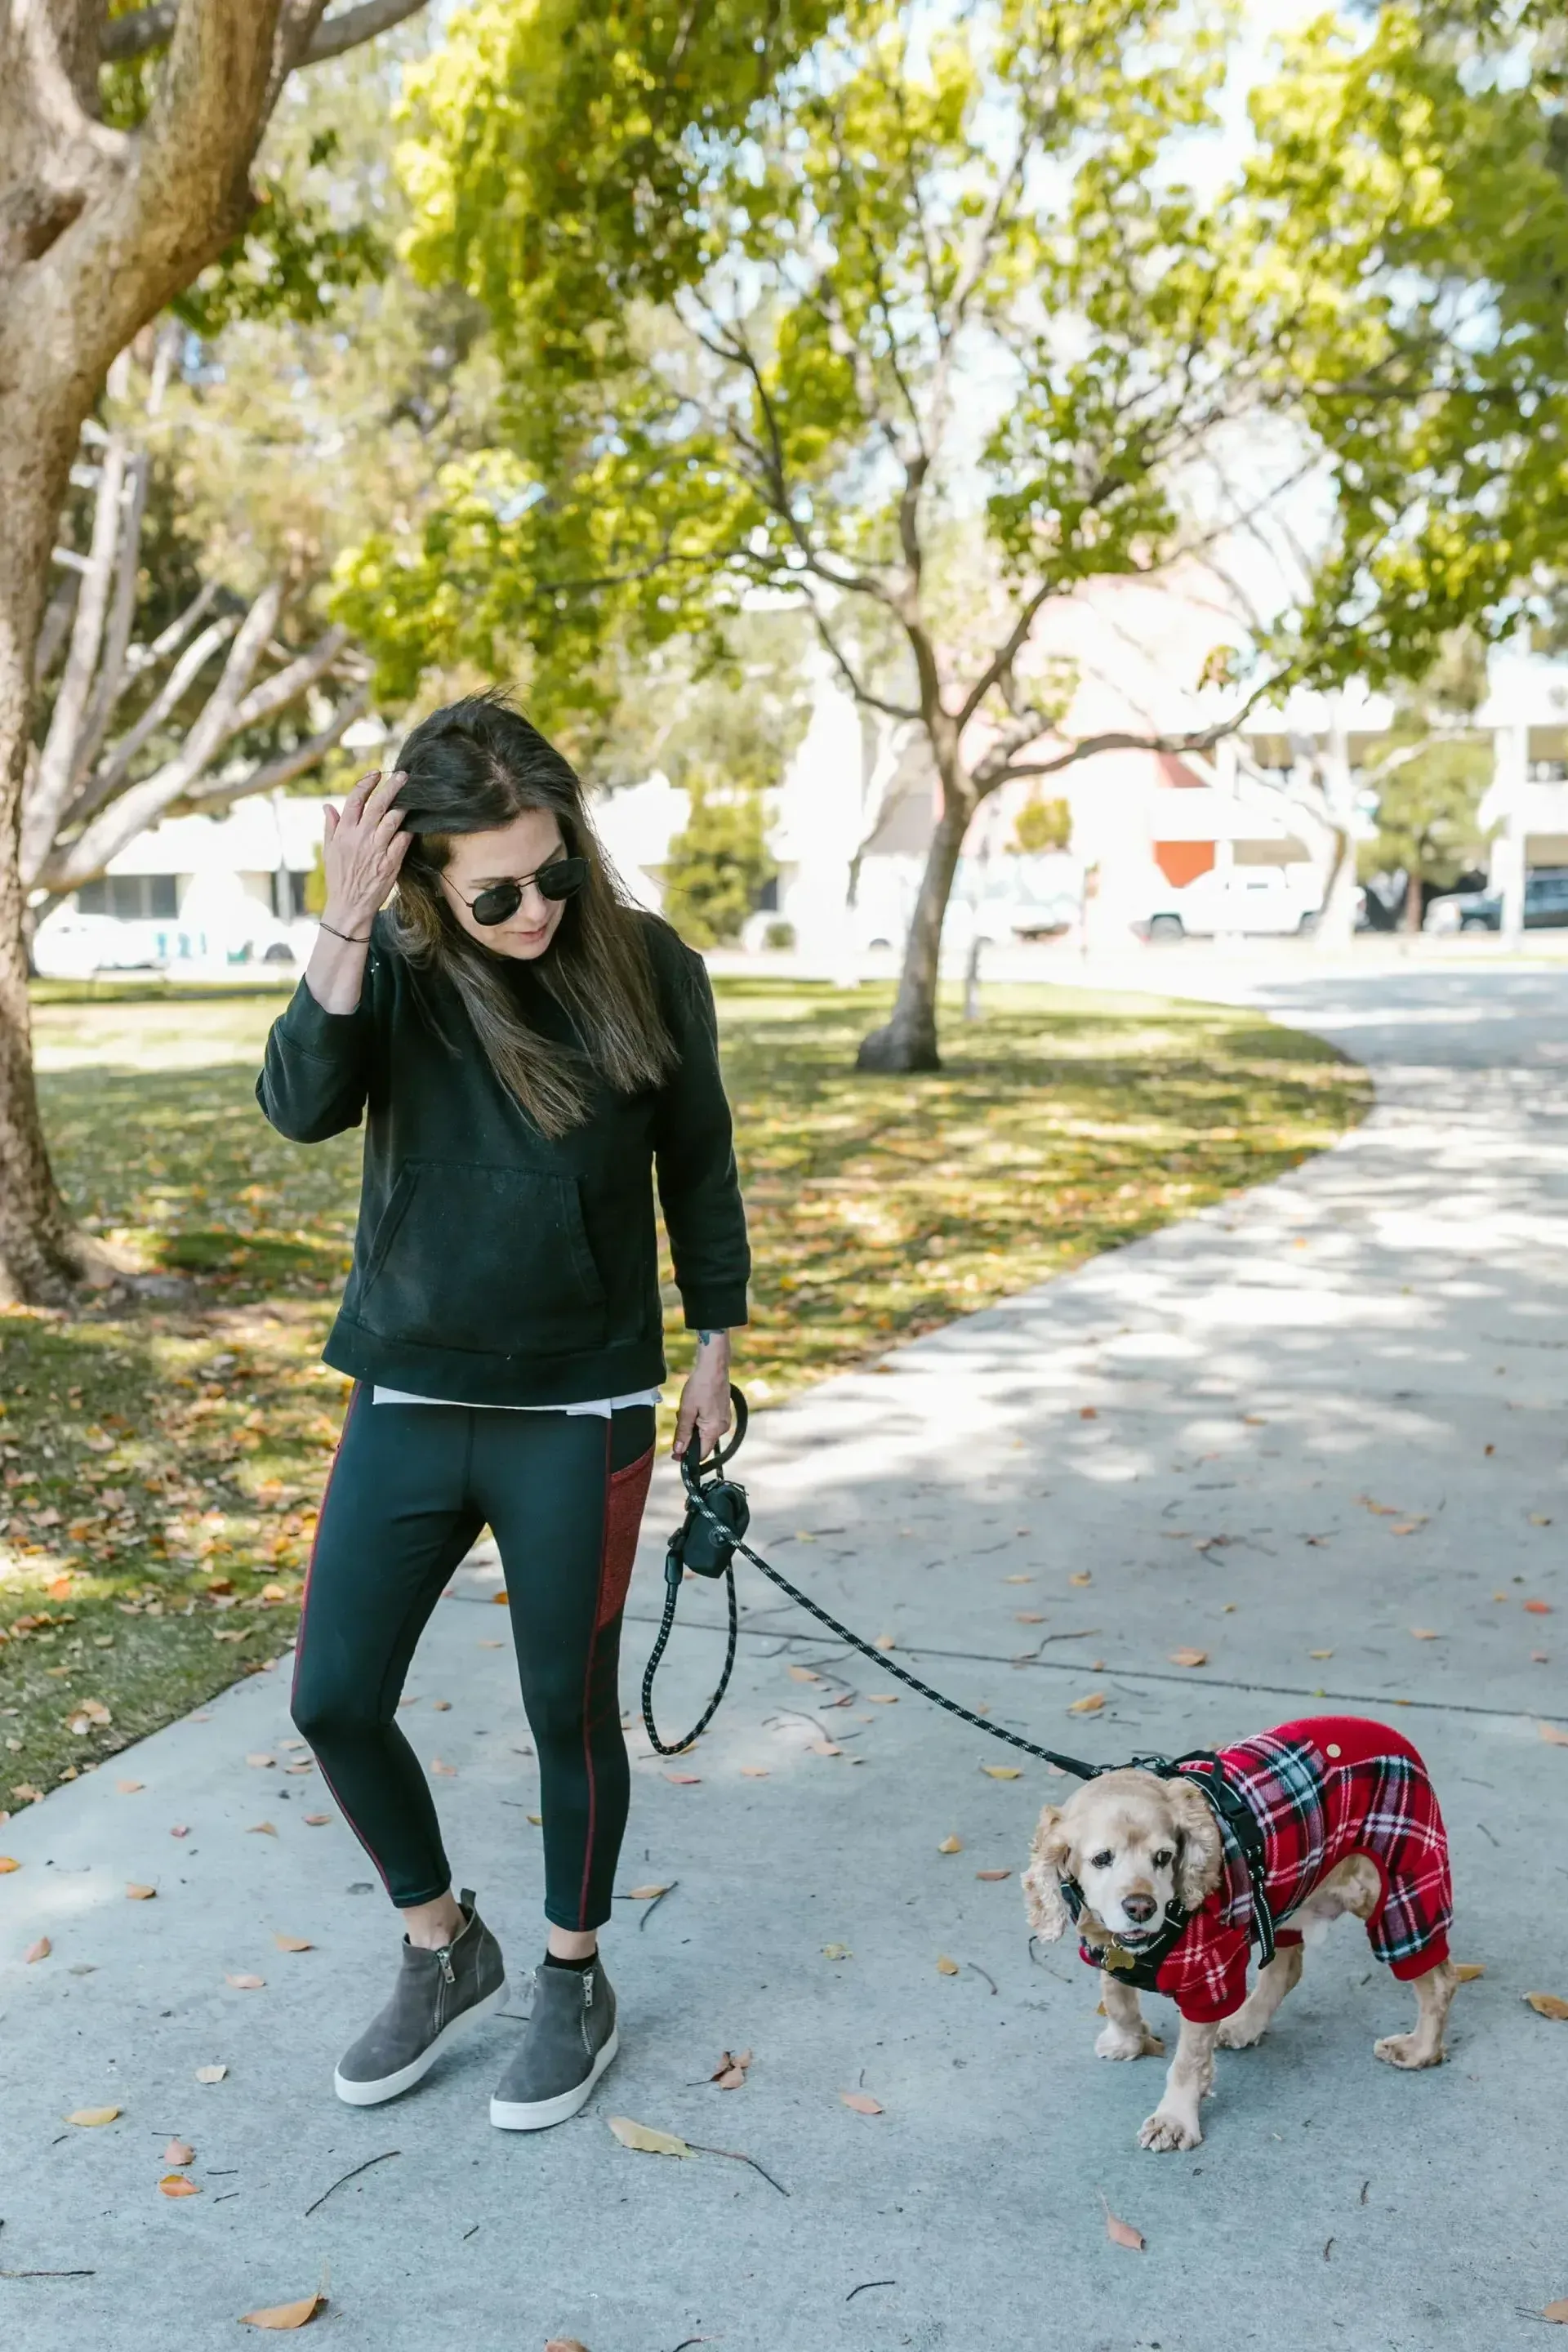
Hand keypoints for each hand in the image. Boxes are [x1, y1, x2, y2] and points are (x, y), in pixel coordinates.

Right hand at [322, 768, 410, 931]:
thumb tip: (327, 806)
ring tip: (412, 797)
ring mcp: (376, 850)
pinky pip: (403, 840)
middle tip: (403, 776)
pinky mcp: (390, 863)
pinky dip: (408, 830)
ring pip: (393, 819)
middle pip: (378, 804)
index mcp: (343, 832)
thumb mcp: (328, 851)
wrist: (348, 906)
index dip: (366, 783)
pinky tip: (413, 824)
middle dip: (392, 787)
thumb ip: (330, 827)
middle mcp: (360, 838)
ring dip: (403, 806)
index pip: (354, 799)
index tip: (376, 773)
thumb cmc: (338, 878)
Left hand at [673, 1331, 731, 1460]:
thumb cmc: (700, 1387)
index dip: (687, 1457)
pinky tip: (694, 1406)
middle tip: (680, 1419)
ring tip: (687, 1409)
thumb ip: (683, 1433)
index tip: (674, 1455)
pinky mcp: (723, 1413)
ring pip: (705, 1433)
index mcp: (714, 1430)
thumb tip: (679, 1451)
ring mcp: (725, 1420)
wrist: (714, 1367)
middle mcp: (723, 1428)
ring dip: (693, 1427)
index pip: (700, 1454)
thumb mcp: (686, 1411)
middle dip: (688, 1437)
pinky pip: (709, 1424)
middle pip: (702, 1443)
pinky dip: (699, 1420)